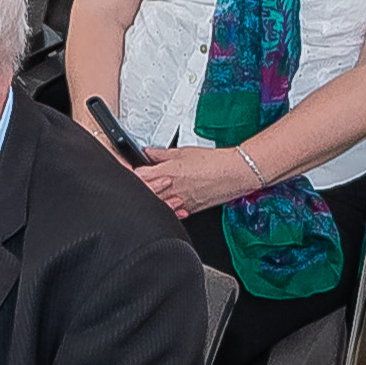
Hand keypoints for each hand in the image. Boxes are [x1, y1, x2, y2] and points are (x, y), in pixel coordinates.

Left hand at [134, 144, 268, 216]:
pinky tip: (169, 202)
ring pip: (157, 205)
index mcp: (167, 172)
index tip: (131, 171)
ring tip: (156, 192)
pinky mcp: (189, 210)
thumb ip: (162, 154)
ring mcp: (179, 201)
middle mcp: (171, 188)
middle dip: (141, 189)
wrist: (234, 173)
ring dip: (154, 199)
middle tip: (140, 184)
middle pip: (145, 193)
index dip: (132, 175)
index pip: (140, 176)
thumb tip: (148, 152)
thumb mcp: (183, 152)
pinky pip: (172, 212)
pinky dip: (168, 208)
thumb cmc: (213, 162)